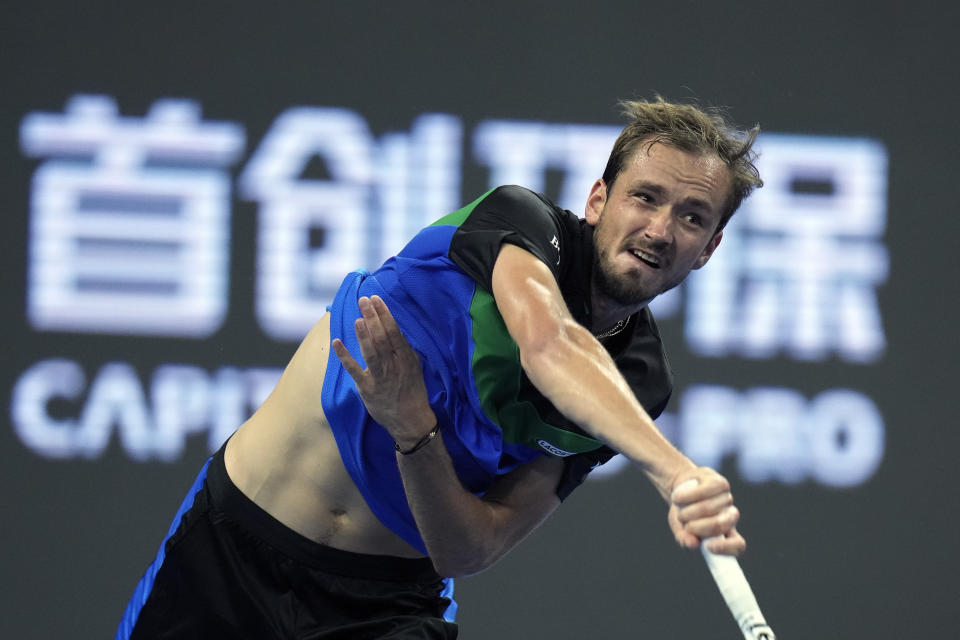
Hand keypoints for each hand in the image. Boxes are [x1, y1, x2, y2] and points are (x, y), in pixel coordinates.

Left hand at [331, 295, 436, 446]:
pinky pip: (354, 370)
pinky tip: (337, 342)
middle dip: (373, 317)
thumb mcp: (415, 367)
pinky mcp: (367, 388)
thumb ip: (404, 349)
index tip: (376, 300)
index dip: (384, 314)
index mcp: (406, 358)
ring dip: (363, 334)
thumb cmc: (412, 391)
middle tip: (364, 300)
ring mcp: (380, 377)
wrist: (410, 420)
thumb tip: (393, 329)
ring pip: (371, 352)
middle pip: (382, 337)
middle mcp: (394, 365)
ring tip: (357, 318)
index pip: (394, 331)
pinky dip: (345, 356)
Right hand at [667, 467, 745, 555]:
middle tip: (687, 526)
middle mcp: (730, 517)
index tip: (708, 547)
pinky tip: (677, 498)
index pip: (738, 545)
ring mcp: (726, 499)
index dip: (727, 548)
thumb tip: (693, 544)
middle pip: (722, 525)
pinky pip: (702, 492)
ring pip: (710, 508)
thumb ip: (684, 538)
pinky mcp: (719, 483)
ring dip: (688, 512)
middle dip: (700, 527)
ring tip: (680, 512)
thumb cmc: (683, 512)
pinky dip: (686, 497)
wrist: (679, 487)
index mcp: (726, 533)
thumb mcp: (679, 528)